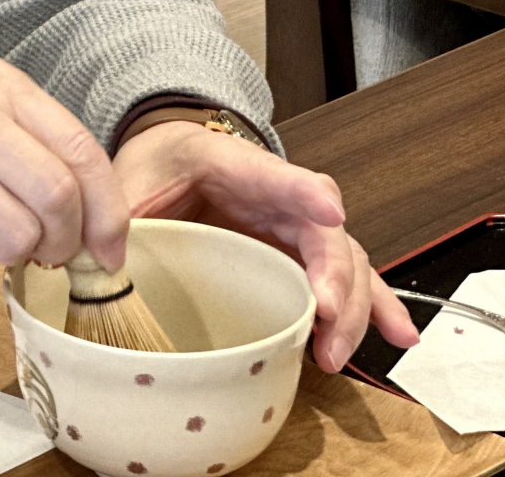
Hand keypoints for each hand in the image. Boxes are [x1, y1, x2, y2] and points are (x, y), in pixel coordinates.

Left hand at [112, 121, 419, 371]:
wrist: (170, 154)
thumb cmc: (157, 164)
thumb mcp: (130, 178)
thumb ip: (121, 212)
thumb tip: (104, 259)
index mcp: (231, 163)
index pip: (273, 174)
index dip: (302, 193)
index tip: (329, 212)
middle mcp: (278, 194)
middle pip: (322, 231)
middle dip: (333, 277)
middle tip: (325, 317)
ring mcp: (295, 226)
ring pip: (344, 262)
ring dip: (354, 307)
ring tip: (339, 350)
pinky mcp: (300, 256)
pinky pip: (347, 280)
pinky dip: (375, 308)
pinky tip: (399, 337)